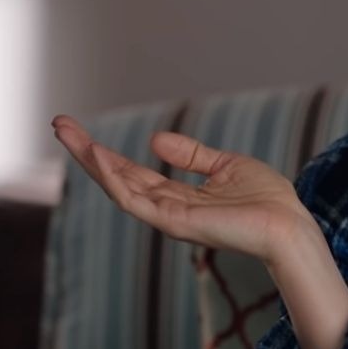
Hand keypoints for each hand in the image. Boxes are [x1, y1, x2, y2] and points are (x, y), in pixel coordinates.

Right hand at [51, 114, 315, 266]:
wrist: (288, 224)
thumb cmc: (267, 200)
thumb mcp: (226, 165)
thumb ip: (191, 155)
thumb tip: (154, 139)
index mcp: (179, 195)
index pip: (133, 172)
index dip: (106, 153)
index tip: (79, 130)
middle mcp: (168, 207)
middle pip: (117, 178)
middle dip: (87, 152)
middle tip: (59, 124)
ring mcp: (169, 217)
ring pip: (118, 188)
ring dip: (91, 161)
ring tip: (67, 134)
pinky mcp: (175, 222)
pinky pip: (136, 200)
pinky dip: (114, 179)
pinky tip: (99, 156)